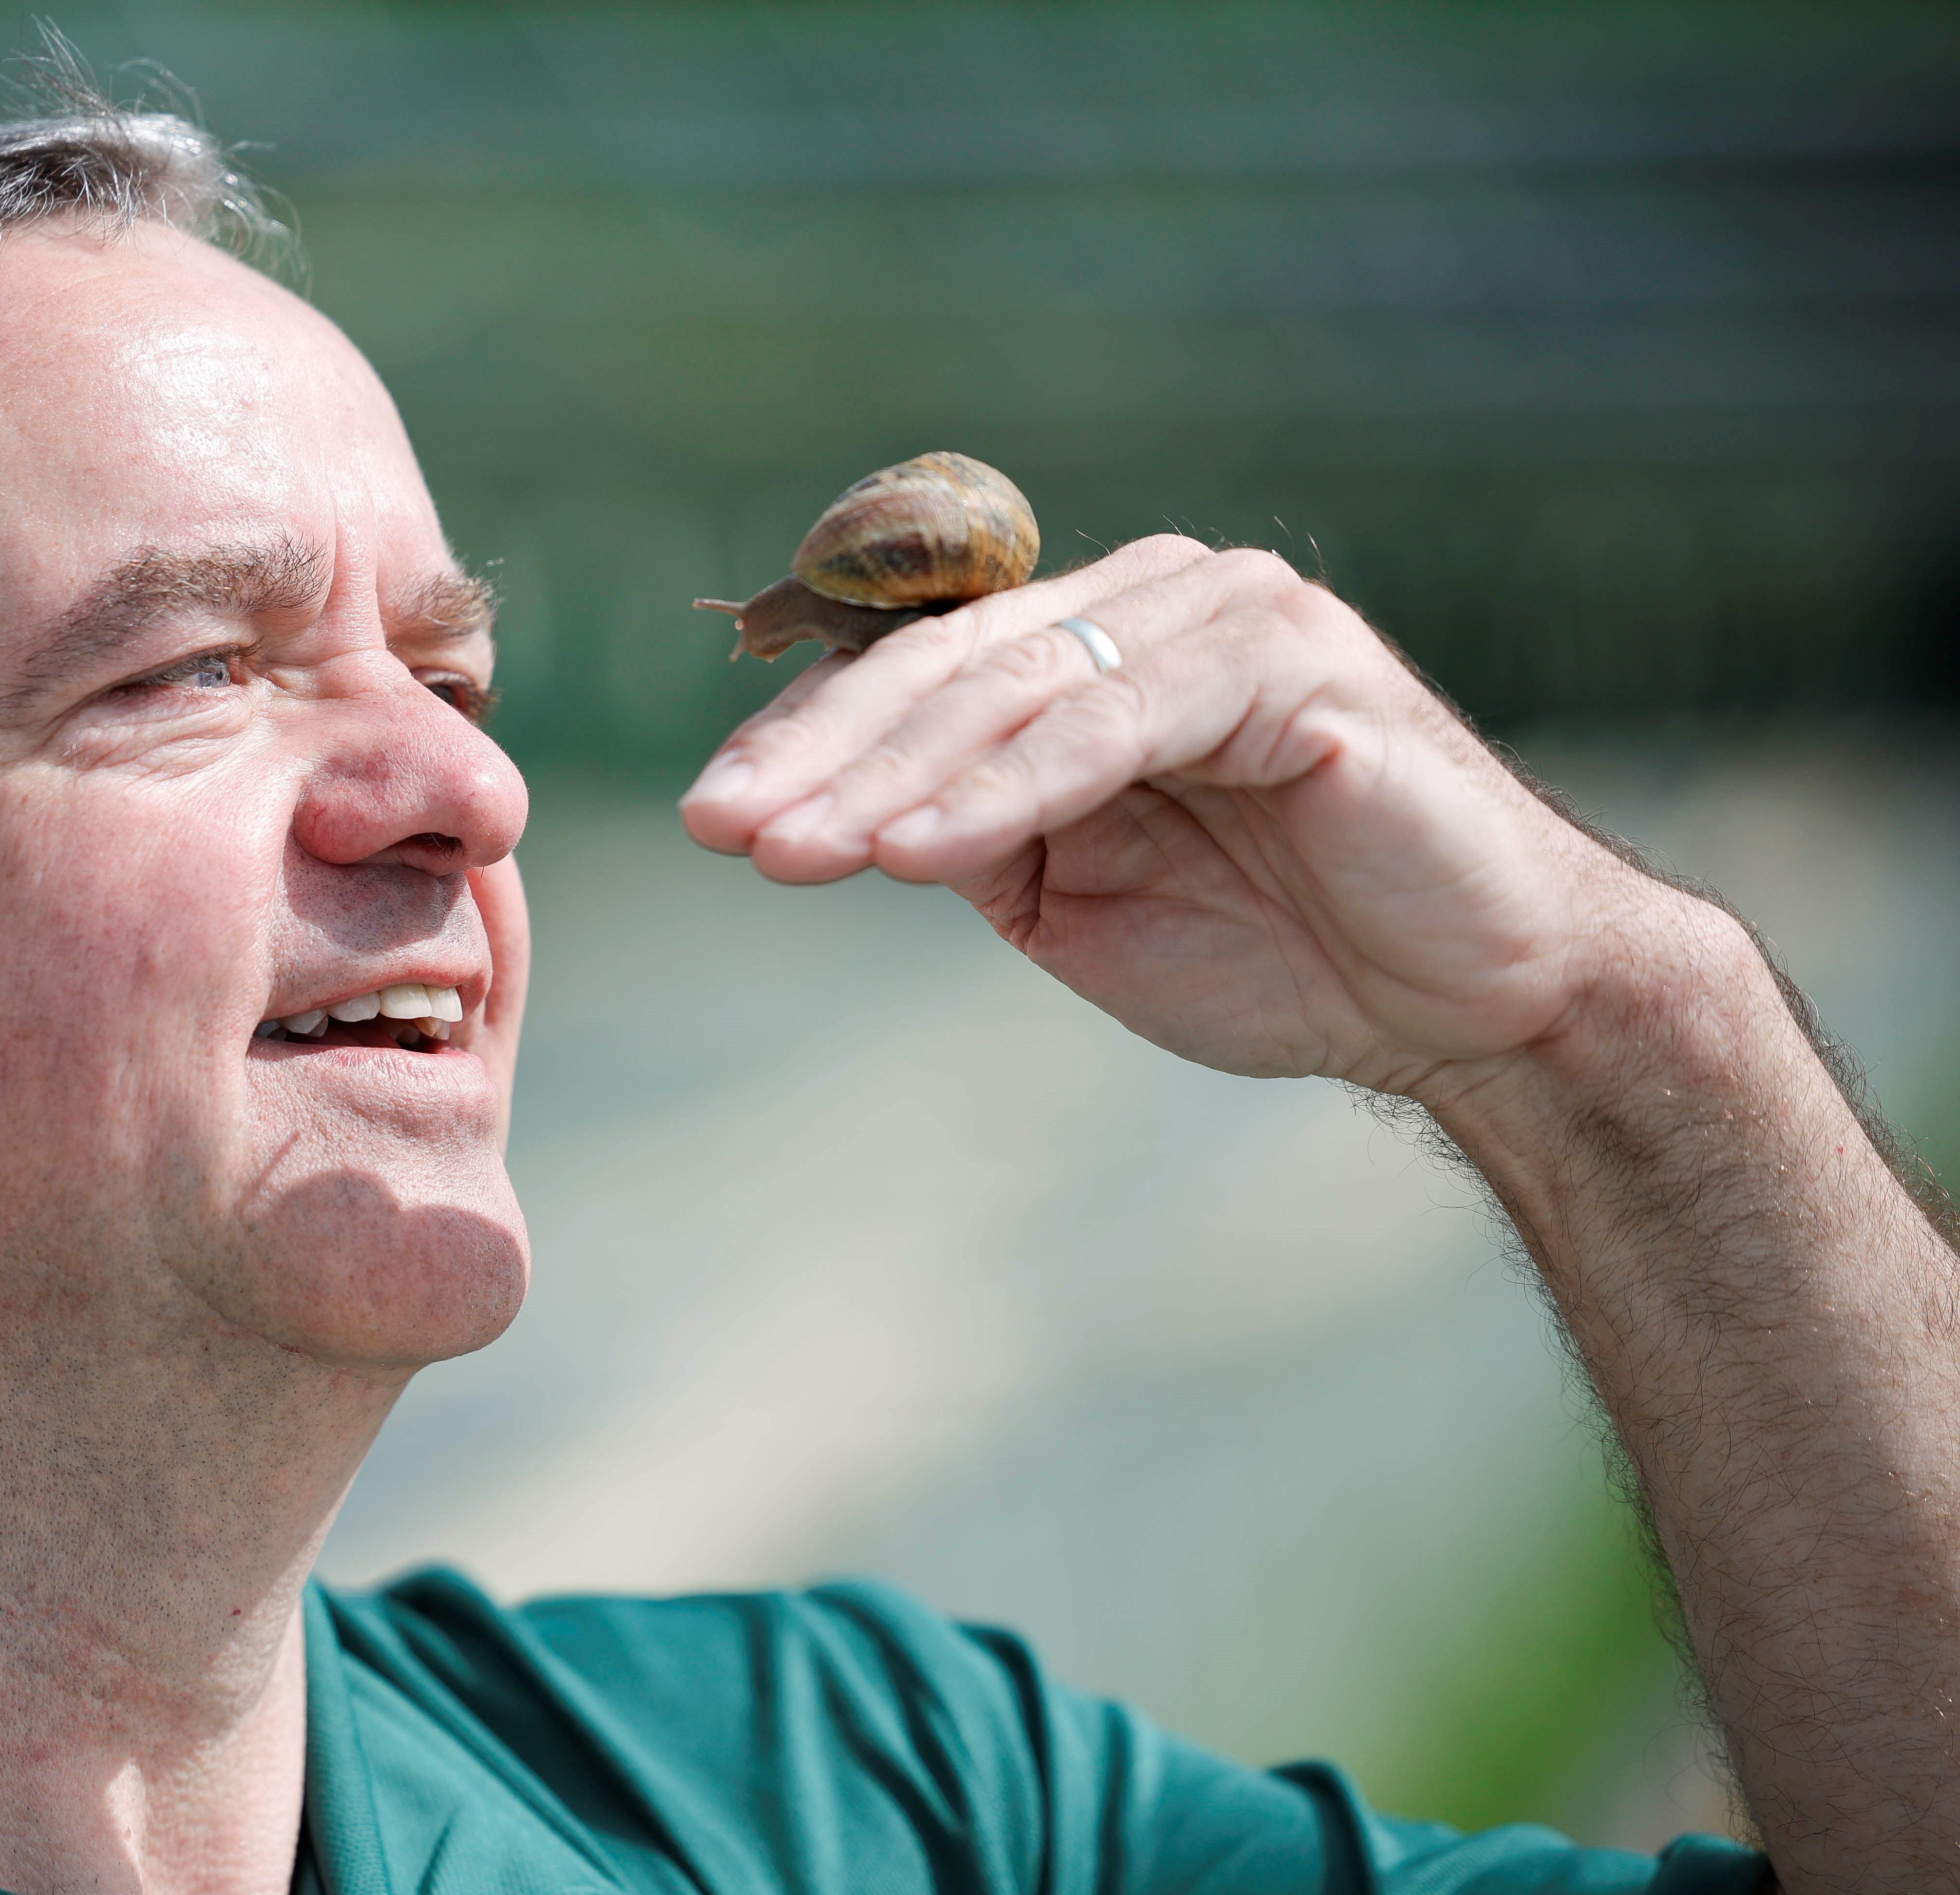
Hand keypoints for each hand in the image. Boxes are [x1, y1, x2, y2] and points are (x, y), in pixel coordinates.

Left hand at [678, 537, 1650, 1095]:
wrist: (1471, 1003)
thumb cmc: (1280, 949)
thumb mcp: (1079, 901)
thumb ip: (981, 838)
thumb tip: (847, 819)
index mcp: (1097, 648)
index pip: (921, 678)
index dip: (810, 744)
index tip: (711, 817)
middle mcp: (1154, 603)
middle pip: (947, 670)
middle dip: (822, 758)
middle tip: (718, 828)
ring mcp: (1226, 617)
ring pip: (1014, 691)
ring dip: (889, 780)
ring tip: (790, 852)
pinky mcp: (1290, 663)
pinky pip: (1113, 725)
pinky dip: (1004, 790)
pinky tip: (913, 854)